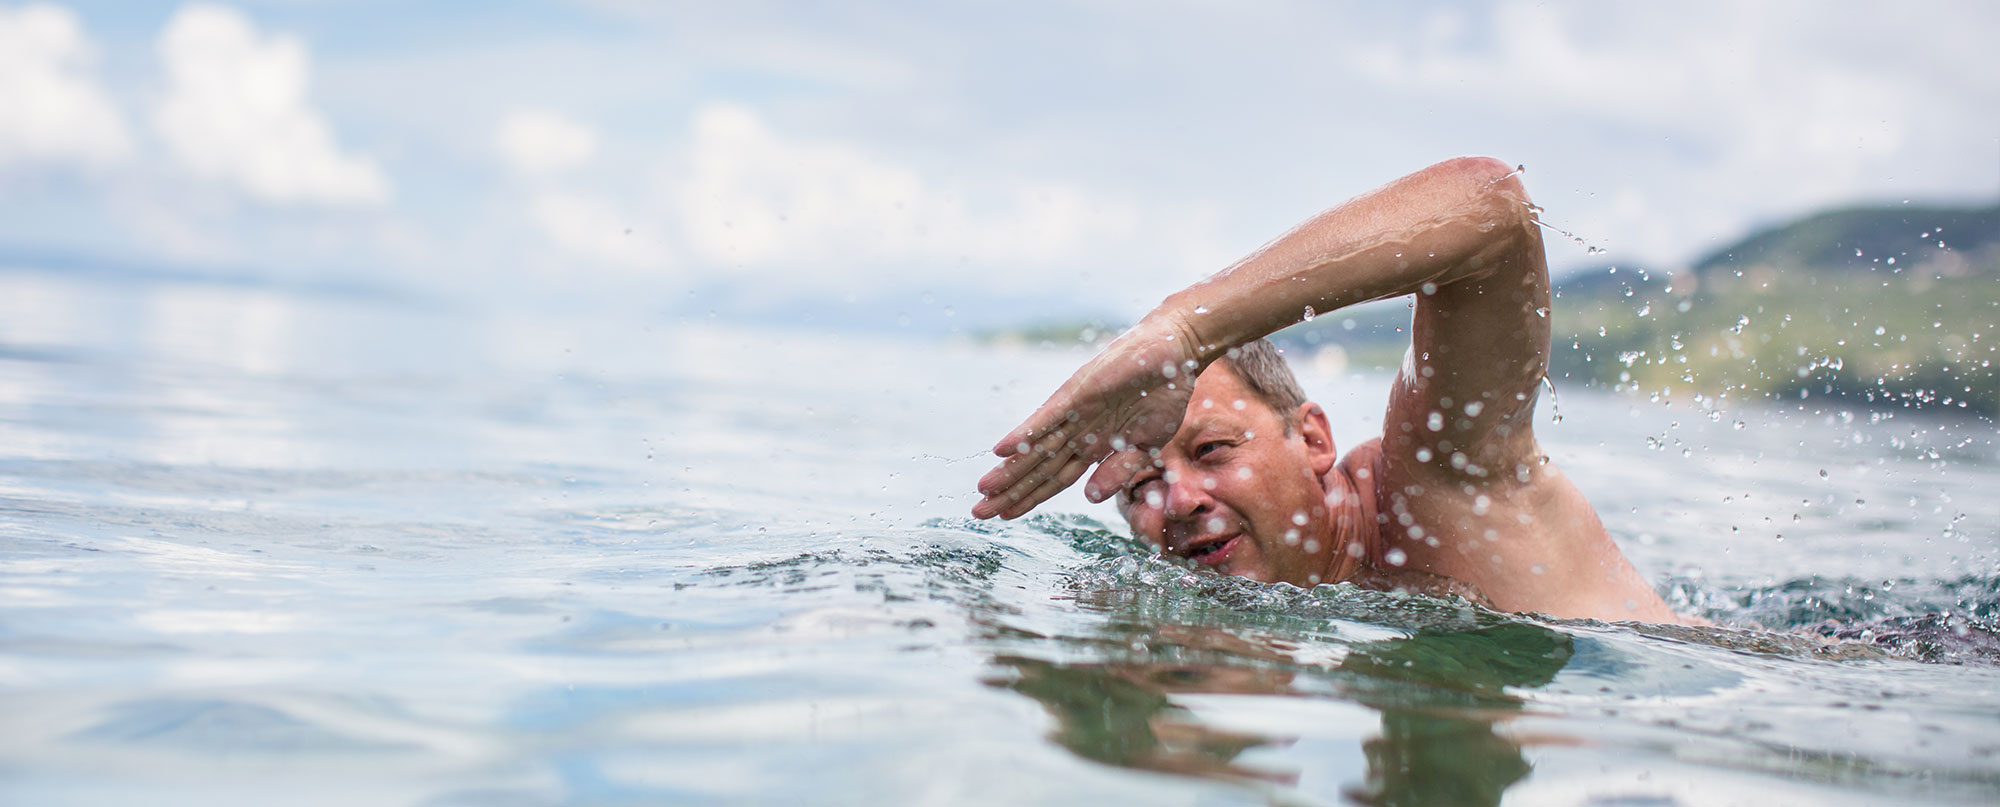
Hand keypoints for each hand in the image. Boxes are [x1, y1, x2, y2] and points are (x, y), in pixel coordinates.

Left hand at [972, 316, 1204, 518]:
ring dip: (1010, 469)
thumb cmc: (1161, 395)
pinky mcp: (1078, 393)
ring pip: (1037, 447)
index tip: (1005, 516)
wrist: (1174, 355)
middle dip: (1010, 491)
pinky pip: (1047, 418)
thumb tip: (1090, 498)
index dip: (1030, 497)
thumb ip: (1119, 470)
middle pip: (1038, 468)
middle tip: (979, 512)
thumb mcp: (1146, 445)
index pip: (1055, 478)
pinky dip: (1025, 433)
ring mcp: (1076, 413)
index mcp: (1094, 446)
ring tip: (983, 489)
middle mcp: (1078, 431)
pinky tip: (1002, 450)